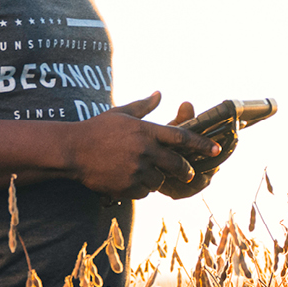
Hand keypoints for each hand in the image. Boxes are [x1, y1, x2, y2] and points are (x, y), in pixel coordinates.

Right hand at [69, 92, 218, 200]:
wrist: (71, 151)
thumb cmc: (96, 129)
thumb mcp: (121, 113)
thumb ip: (144, 106)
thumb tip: (159, 94)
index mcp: (146, 130)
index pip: (182, 137)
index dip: (202, 144)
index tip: (216, 150)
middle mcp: (144, 151)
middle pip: (177, 164)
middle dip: (186, 170)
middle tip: (188, 173)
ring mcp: (135, 170)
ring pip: (159, 180)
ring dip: (157, 179)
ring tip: (143, 172)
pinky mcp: (126, 186)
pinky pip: (144, 192)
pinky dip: (141, 189)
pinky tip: (129, 180)